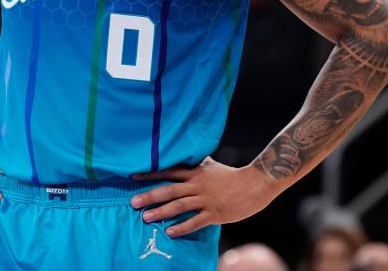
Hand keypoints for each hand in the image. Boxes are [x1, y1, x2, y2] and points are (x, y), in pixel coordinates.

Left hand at [130, 157, 278, 236]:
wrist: (255, 185)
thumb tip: (189, 155)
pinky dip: (182, 227)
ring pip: (179, 206)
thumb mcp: (212, 166)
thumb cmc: (232, 176)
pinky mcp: (215, 213)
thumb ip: (198, 163)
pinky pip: (195, 221)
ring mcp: (206, 200)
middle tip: (133, 202)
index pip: (168, 172)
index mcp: (195, 173)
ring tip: (146, 218)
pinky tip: (170, 232)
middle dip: (150, 196)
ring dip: (161, 212)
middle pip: (169, 190)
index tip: (132, 177)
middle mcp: (197, 185)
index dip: (150, 174)